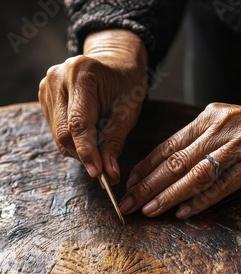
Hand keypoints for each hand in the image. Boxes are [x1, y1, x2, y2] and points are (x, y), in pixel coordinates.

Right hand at [38, 30, 147, 183]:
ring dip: (80, 149)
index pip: (79, 123)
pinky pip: (57, 131)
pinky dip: (74, 141)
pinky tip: (89, 134)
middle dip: (85, 155)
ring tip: (100, 145)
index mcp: (81, 75)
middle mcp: (58, 78)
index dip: (87, 152)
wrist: (115, 63)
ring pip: (59, 136)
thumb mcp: (127, 113)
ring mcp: (47, 87)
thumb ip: (115, 143)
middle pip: (65, 133)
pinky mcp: (45, 97)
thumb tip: (109, 174)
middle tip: (104, 169)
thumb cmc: (125, 85)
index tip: (98, 173)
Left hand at [120, 70, 240, 217]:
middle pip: (175, 161)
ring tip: (149, 211)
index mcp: (207, 119)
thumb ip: (200, 142)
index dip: (145, 167)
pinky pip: (223, 185)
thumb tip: (168, 168)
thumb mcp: (224, 126)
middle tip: (127, 204)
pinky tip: (184, 212)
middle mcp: (218, 129)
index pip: (167, 146)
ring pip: (195, 174)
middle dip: (147, 185)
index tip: (127, 185)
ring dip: (169, 195)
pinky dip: (202, 200)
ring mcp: (237, 145)